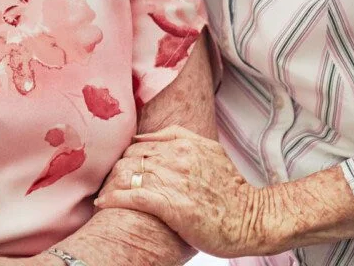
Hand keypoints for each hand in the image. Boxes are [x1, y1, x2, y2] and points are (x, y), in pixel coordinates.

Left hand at [95, 124, 268, 258]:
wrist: (251, 219)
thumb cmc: (230, 189)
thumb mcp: (208, 150)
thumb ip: (177, 136)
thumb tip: (144, 135)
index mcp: (185, 143)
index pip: (140, 144)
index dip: (125, 157)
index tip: (118, 168)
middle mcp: (177, 157)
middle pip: (131, 158)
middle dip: (114, 171)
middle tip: (105, 183)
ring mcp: (174, 180)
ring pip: (128, 174)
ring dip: (110, 184)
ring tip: (102, 194)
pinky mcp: (171, 204)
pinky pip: (133, 196)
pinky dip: (114, 198)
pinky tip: (103, 203)